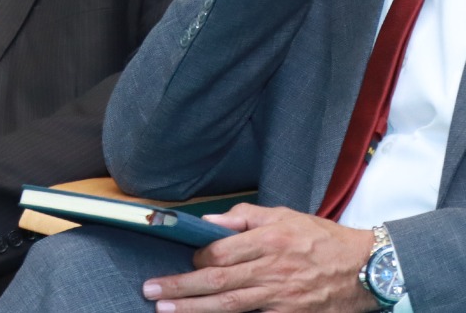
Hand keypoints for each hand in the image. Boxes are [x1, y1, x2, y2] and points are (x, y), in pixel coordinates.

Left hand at [142, 204, 377, 312]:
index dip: (198, 257)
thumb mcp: (284, 215)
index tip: (187, 259)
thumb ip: (244, 217)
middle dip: (180, 287)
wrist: (368, 268)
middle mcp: (273, 270)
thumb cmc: (322, 238)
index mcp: (269, 240)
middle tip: (151, 291)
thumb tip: (208, 223)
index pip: (220, 252)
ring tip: (166, 311)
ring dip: (195, 309)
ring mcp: (283, 298)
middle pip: (218, 281)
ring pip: (230, 306)